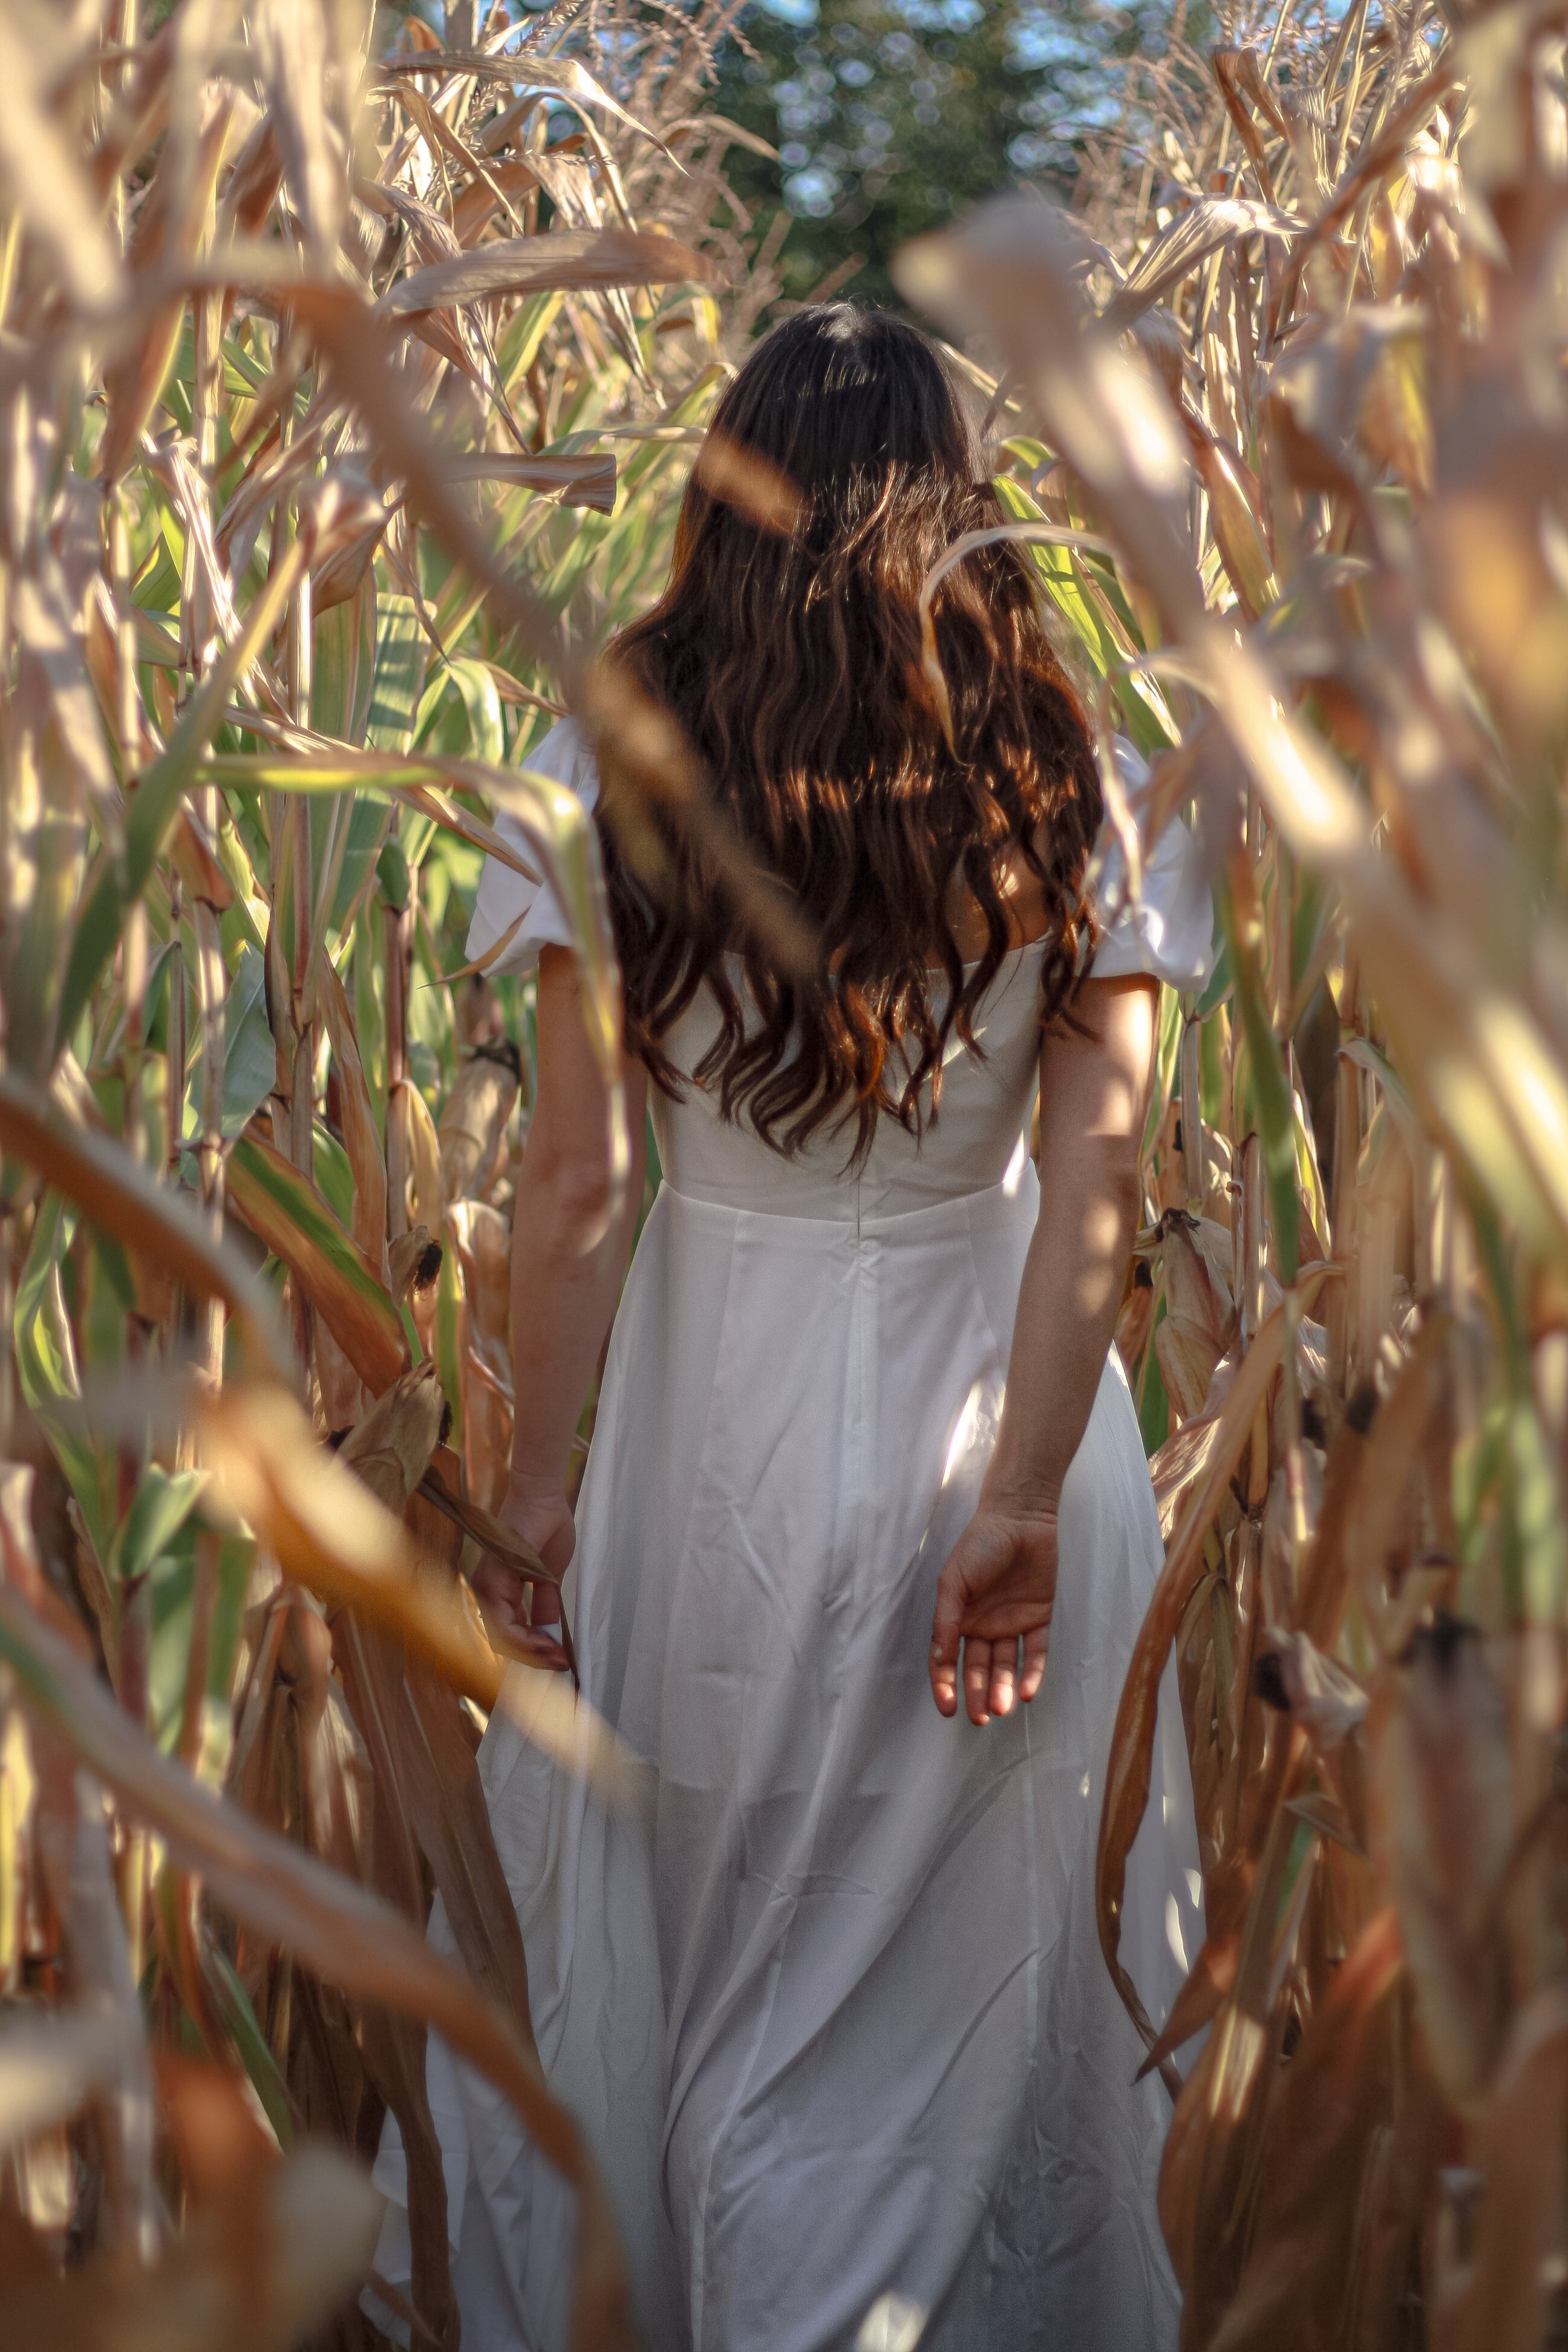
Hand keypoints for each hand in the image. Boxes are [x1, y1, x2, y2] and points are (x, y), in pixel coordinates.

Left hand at [472, 1483, 576, 1672]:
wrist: (543, 1500)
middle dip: (535, 1658)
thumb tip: (549, 1632)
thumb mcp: (549, 1576)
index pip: (509, 1633)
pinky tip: (548, 1642)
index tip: (559, 1658)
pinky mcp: (494, 1581)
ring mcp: (487, 1587)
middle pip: (504, 1643)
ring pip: (503, 1639)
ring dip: (533, 1652)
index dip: (534, 1651)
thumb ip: (545, 1604)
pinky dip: (527, 1639)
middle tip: (561, 1663)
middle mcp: (486, 1591)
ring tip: (558, 1656)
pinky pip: (505, 1623)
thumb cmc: (545, 1528)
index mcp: (497, 1590)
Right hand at [929, 1502, 1058, 1725]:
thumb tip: (939, 1657)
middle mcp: (983, 1626)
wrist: (1020, 1518)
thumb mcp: (954, 1580)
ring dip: (1002, 1688)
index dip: (945, 1685)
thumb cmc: (980, 1544)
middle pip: (978, 1669)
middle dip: (977, 1695)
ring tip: (1001, 1708)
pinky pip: (1035, 1652)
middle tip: (979, 1720)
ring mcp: (1011, 1624)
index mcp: (957, 1618)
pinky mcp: (1038, 1619)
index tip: (947, 1709)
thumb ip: (946, 1618)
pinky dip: (1032, 1672)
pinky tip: (1026, 1692)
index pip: (947, 1661)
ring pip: (1005, 1665)